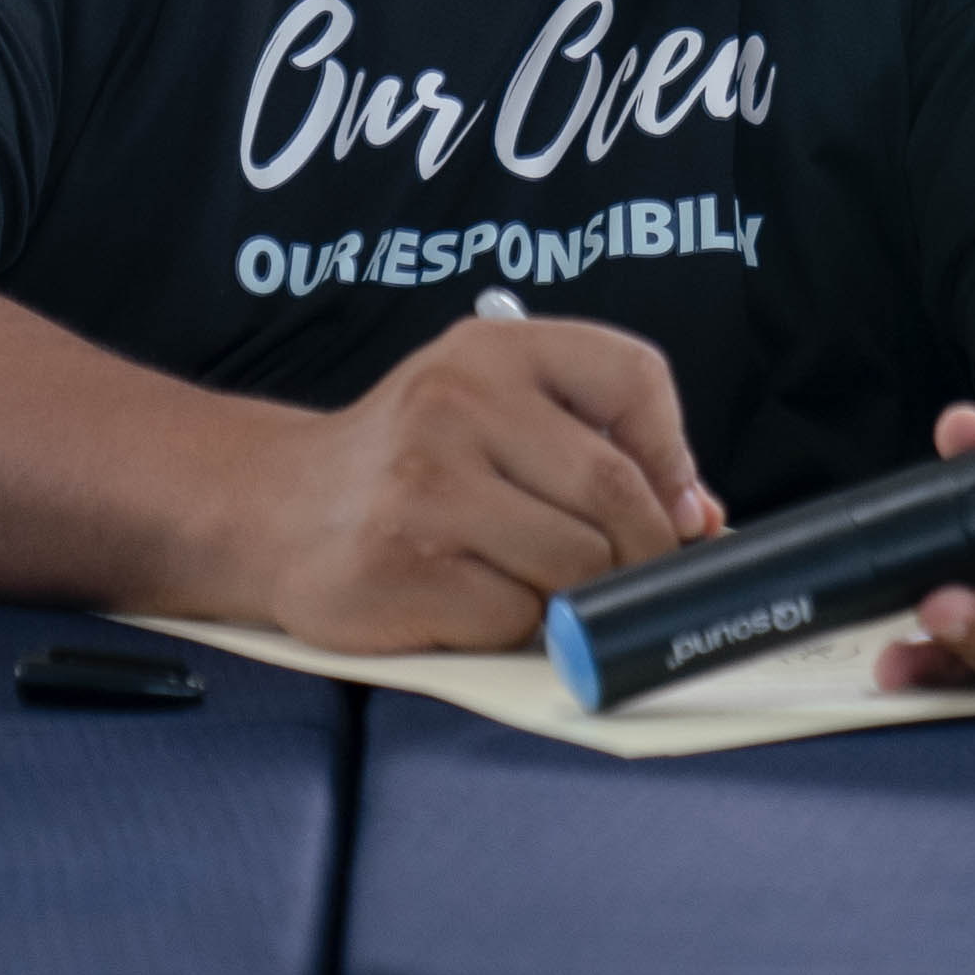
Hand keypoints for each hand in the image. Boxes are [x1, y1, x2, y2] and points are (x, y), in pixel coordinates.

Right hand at [226, 311, 720, 652]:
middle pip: (614, 490)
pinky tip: (473, 601)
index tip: (674, 505)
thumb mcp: (490, 410)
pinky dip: (516, 626)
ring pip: (576, 564)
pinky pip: (516, 615)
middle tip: (627, 575)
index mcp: (491, 349)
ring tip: (532, 581)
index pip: (633, 376)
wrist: (274, 508)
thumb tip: (700, 518)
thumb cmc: (406, 465)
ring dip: (576, 595)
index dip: (673, 453)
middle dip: (642, 550)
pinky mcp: (403, 566)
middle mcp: (457, 402)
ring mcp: (426, 485)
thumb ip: (592, 443)